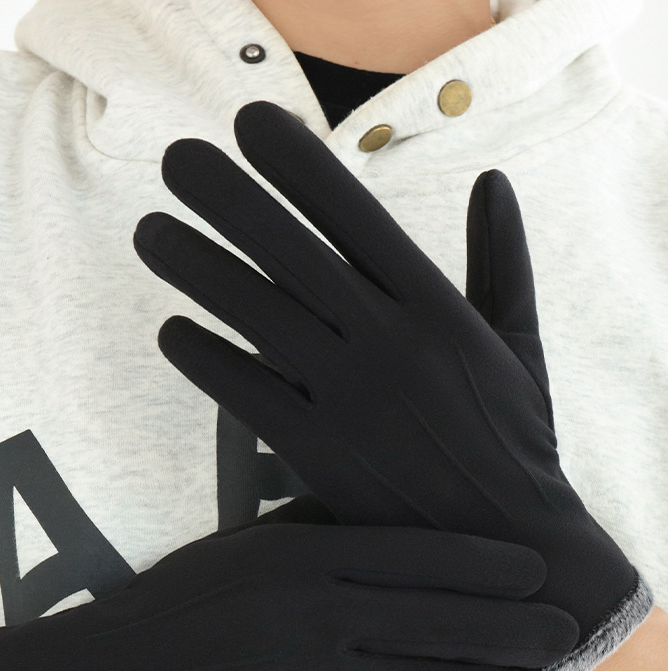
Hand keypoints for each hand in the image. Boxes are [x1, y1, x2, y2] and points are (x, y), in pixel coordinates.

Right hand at [0, 497, 574, 670]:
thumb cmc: (165, 606)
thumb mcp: (236, 549)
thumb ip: (311, 537)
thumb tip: (383, 531)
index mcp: (300, 558)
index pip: (417, 555)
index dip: (486, 564)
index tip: (533, 568)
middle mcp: (316, 618)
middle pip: (441, 621)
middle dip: (513, 628)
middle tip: (560, 632)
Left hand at [133, 101, 651, 670]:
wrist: (505, 550)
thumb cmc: (514, 440)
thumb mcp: (522, 344)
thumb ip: (503, 260)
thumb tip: (493, 182)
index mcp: (437, 310)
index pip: (358, 216)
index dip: (300, 165)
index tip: (250, 119)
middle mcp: (390, 344)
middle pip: (293, 255)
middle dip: (230, 200)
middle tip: (175, 156)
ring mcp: (350, 399)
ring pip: (258, 317)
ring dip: (198, 270)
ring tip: (148, 230)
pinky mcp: (319, 453)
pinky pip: (248, 396)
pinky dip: (206, 359)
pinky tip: (171, 329)